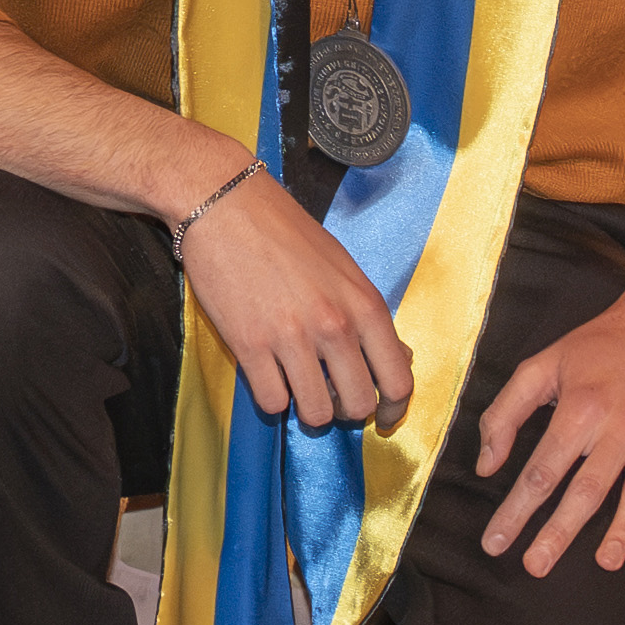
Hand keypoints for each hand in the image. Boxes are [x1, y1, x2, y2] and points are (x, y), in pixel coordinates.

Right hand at [173, 160, 409, 431]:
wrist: (226, 204)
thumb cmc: (285, 231)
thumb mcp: (344, 268)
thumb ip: (368, 316)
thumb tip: (397, 359)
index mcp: (364, 305)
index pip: (398, 381)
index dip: (392, 410)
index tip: (381, 420)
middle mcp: (334, 325)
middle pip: (356, 405)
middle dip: (344, 410)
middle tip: (328, 395)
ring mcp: (291, 337)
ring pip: (314, 414)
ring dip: (307, 409)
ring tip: (296, 386)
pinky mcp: (249, 345)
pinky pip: (272, 403)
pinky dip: (271, 398)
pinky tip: (268, 374)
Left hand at [467, 264, 624, 576]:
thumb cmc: (602, 344)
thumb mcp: (544, 364)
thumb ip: (506, 412)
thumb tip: (486, 465)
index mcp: (581, 406)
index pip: (541, 471)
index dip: (516, 511)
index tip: (496, 542)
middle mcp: (623, 422)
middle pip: (587, 489)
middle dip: (558, 532)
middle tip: (535, 566)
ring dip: (621, 530)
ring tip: (605, 562)